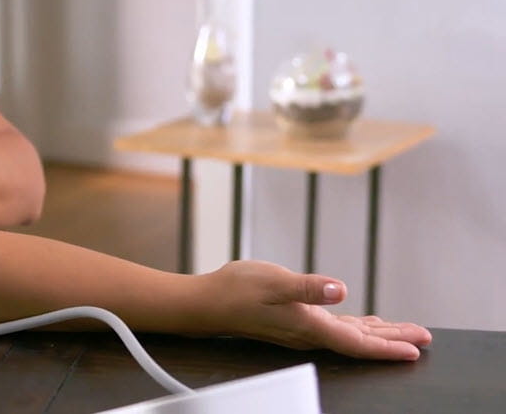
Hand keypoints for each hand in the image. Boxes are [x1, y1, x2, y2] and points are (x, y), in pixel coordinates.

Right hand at [198, 260, 431, 359]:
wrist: (207, 302)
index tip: (416, 349)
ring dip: (377, 334)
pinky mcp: (294, 320)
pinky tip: (362, 322)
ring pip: (349, 334)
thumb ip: (307, 287)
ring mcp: (301, 329)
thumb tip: (340, 289)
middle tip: (424, 339)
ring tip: (403, 334)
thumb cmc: (236, 289)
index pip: (356, 342)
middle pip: (359, 341)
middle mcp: (308, 332)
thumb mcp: (273, 281)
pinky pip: (334, 328)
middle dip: (392, 341)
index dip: (387, 347)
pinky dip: (355, 326)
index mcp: (308, 325)